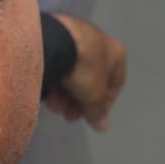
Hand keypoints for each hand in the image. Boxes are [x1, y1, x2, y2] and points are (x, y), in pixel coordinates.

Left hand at [44, 13, 126, 131]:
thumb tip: (103, 127)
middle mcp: (99, 42)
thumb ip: (98, 112)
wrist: (56, 41)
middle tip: (69, 116)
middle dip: (79, 102)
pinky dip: (56, 79)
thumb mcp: (94, 96)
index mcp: (116, 53)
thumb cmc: (85, 68)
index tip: (92, 118)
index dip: (103, 105)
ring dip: (65, 95)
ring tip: (55, 107)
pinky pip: (60, 64)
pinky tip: (47, 92)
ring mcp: (77, 37)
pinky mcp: (56, 36)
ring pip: (73, 73)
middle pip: (91, 80)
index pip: (115, 84)